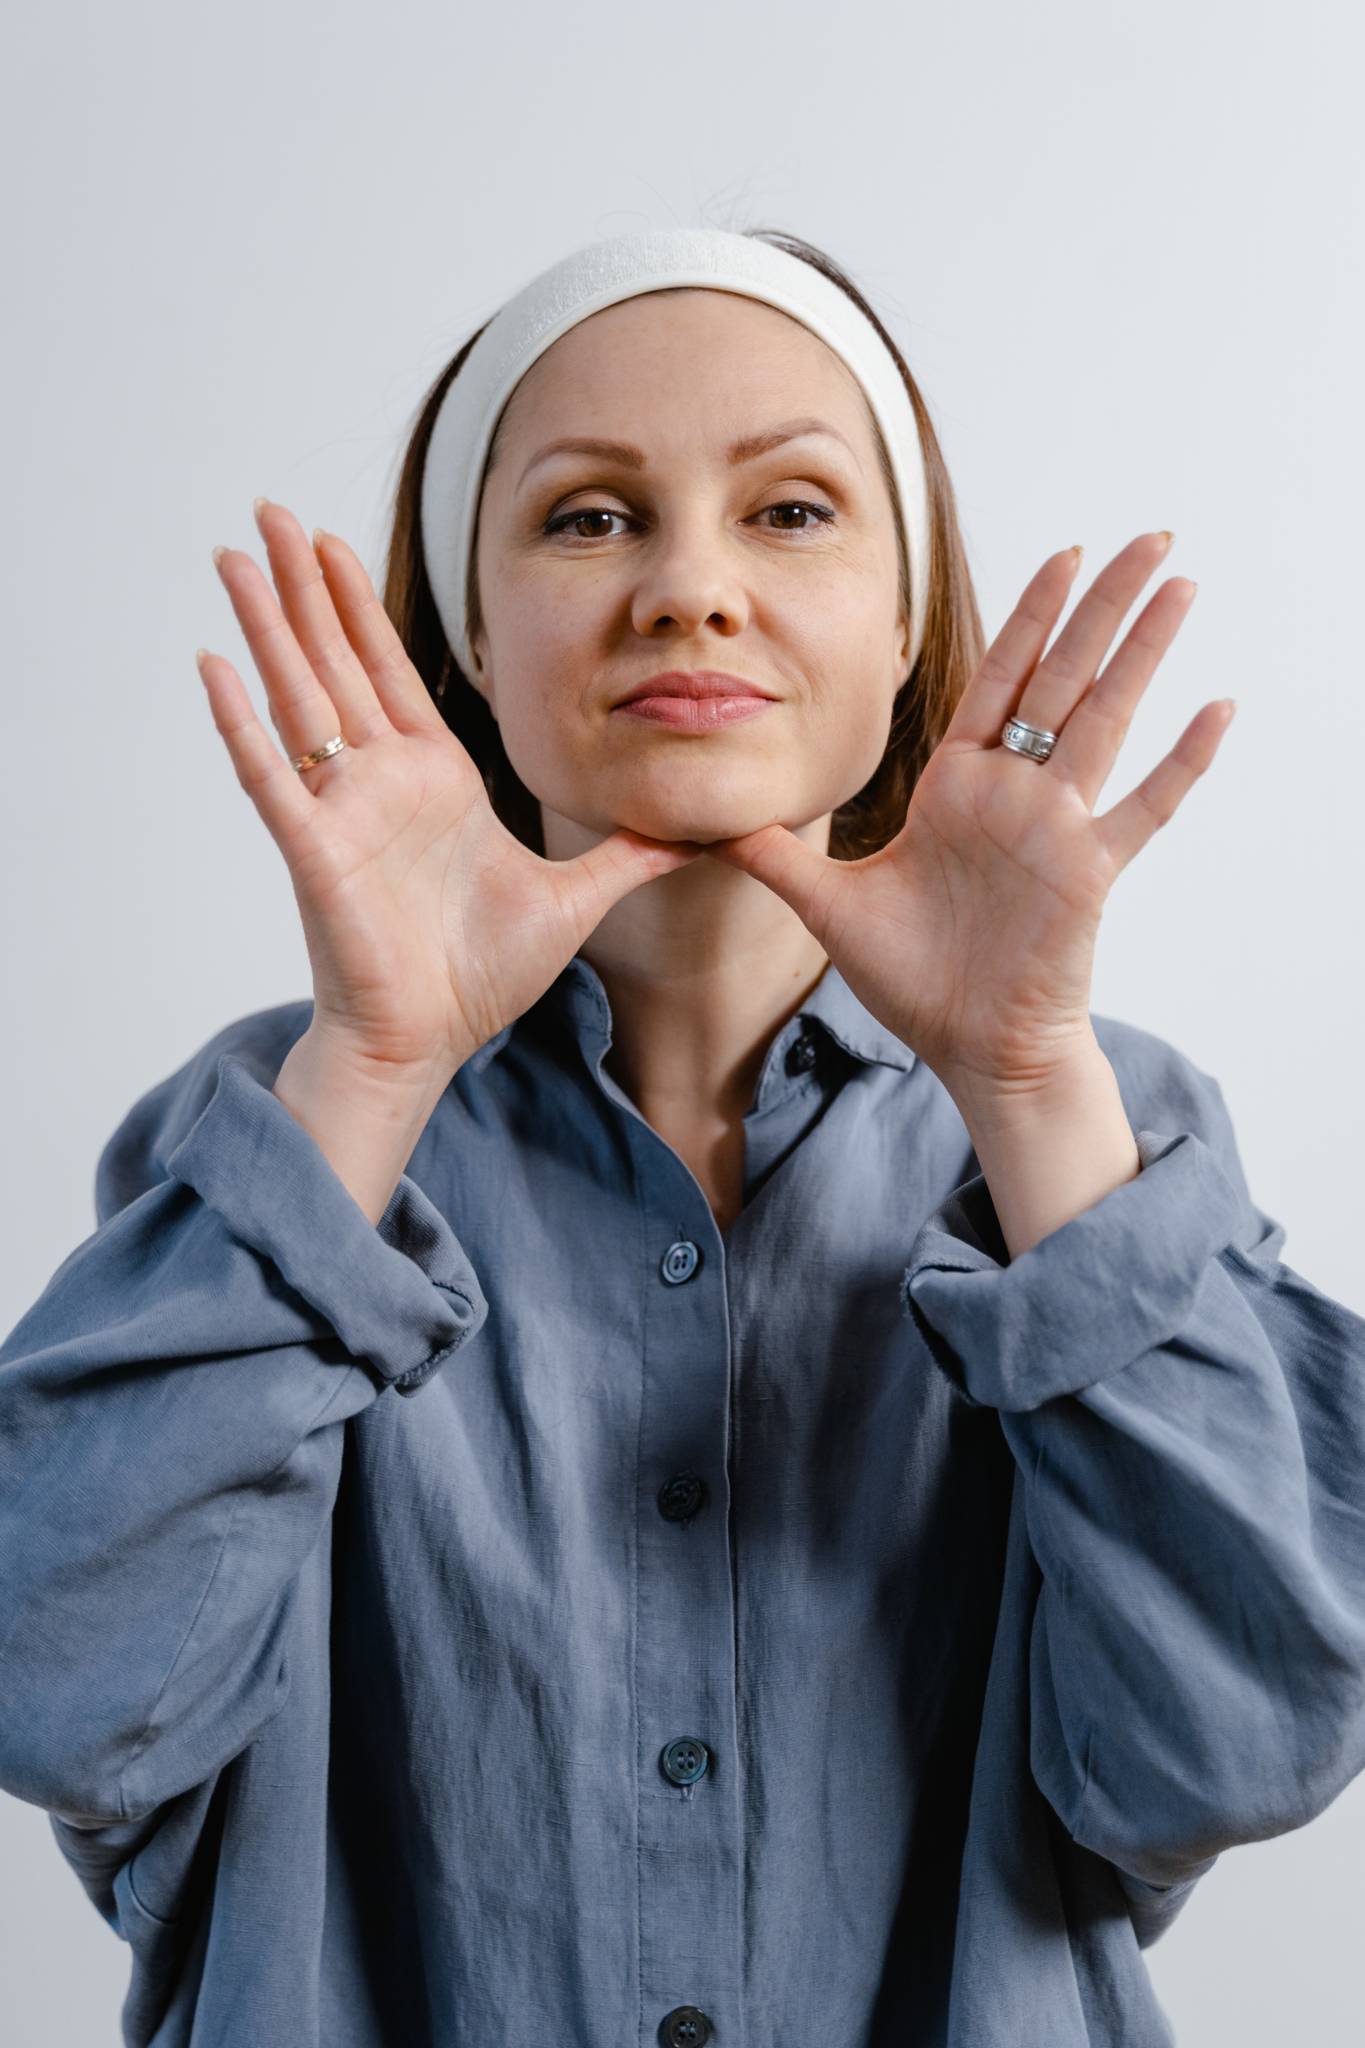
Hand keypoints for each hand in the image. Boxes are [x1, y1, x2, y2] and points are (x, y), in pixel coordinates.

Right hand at [199, 500, 703, 1077]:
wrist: (436, 1041)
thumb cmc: (484, 976)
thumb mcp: (578, 899)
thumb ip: (631, 855)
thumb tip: (697, 832)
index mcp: (434, 780)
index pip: (390, 671)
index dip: (361, 605)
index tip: (333, 544)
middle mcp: (380, 782)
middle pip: (336, 660)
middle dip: (304, 586)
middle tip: (272, 509)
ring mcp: (341, 810)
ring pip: (296, 697)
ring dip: (265, 626)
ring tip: (234, 556)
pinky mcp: (314, 849)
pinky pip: (269, 775)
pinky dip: (240, 723)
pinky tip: (214, 665)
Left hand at [702, 531, 1234, 1097]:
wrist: (970, 1049)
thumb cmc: (915, 980)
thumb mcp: (827, 905)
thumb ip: (773, 856)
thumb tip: (701, 823)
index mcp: (959, 787)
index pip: (999, 679)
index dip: (1030, 617)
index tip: (1065, 556)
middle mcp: (1014, 794)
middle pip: (1063, 677)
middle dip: (1102, 605)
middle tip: (1144, 536)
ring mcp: (1058, 828)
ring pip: (1106, 719)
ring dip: (1143, 651)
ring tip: (1181, 584)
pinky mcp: (1088, 872)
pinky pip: (1144, 808)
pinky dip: (1180, 762)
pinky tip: (1217, 708)